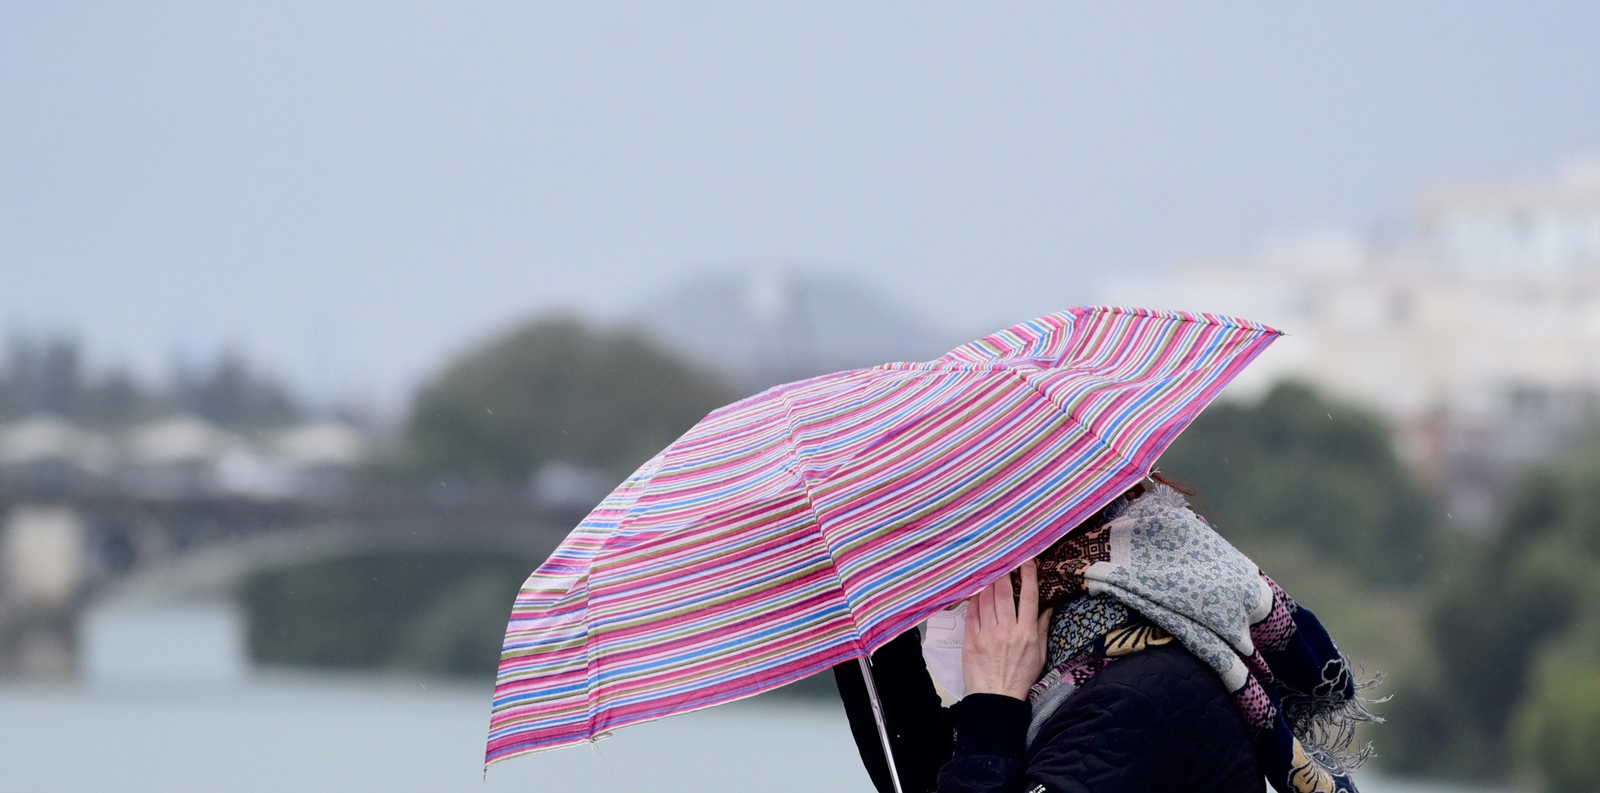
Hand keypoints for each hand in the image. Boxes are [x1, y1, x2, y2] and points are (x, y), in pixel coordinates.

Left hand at [962, 559, 1051, 700]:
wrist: (997, 699)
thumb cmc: (1020, 678)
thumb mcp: (1040, 654)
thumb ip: (1043, 628)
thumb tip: (1049, 606)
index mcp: (1026, 633)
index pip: (1029, 598)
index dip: (1029, 576)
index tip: (1028, 560)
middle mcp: (1007, 630)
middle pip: (1004, 593)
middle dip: (1004, 572)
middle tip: (1002, 557)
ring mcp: (987, 634)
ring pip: (986, 599)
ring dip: (988, 581)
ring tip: (988, 567)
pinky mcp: (970, 640)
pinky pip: (971, 613)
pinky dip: (973, 598)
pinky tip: (975, 588)